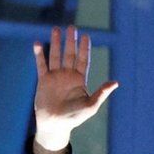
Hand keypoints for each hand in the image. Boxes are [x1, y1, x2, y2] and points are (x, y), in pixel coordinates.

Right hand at [32, 26, 117, 153]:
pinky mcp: (43, 81)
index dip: (84, 48)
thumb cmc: (74, 118)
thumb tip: (115, 83)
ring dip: (56, 43)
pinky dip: (39, 55)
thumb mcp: (90, 106)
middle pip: (69, 54)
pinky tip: (38, 44)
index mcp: (79, 80)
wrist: (55, 125)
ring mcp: (55, 77)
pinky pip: (41, 65)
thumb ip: (101, 93)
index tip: (86, 36)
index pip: (82, 60)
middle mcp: (67, 75)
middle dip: (71, 41)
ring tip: (55, 29)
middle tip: (71, 27)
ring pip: (55, 56)